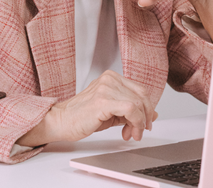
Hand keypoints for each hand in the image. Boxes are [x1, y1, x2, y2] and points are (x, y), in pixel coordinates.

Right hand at [16, 71, 157, 146]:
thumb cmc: (82, 116)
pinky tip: (129, 133)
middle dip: (145, 117)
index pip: (140, 90)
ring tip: (131, 134)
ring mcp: (106, 88)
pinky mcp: (103, 100)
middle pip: (142, 96)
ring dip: (139, 124)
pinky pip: (130, 109)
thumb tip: (151, 115)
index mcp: (111, 77)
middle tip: (140, 131)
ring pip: (138, 104)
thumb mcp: (111, 111)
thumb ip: (130, 110)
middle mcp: (110, 79)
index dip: (147, 109)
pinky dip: (135, 123)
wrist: (61, 122)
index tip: (146, 123)